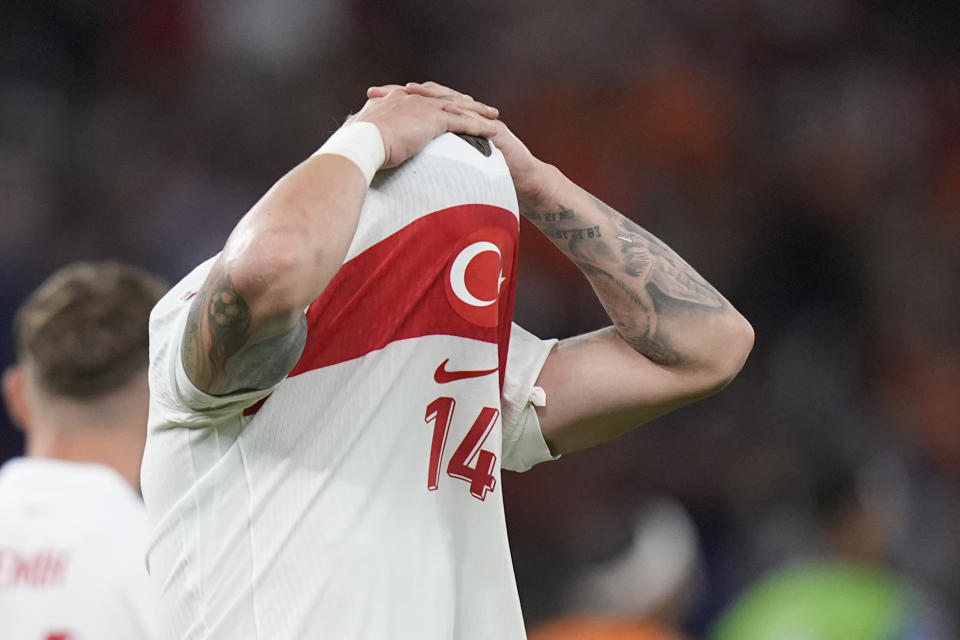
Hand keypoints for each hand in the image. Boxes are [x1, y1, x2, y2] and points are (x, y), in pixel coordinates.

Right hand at [357, 83, 499, 167]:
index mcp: (393, 100)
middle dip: (461, 100)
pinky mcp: (434, 120)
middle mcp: (411, 98)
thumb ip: (361, 137)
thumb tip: (354, 144)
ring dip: (478, 111)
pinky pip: (464, 122)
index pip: (419, 98)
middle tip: (476, 103)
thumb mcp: (357, 137)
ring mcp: (423, 107)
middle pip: (443, 97)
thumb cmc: (353, 145)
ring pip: (458, 107)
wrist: (360, 143)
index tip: (443, 102)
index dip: (434, 99)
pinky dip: (480, 126)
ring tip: (493, 115)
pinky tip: (493, 130)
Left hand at [376, 81, 559, 214]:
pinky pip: (473, 116)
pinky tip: (444, 109)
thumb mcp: (449, 169)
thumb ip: (427, 163)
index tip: (370, 100)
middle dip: (405, 93)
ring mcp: (477, 120)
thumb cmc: (485, 177)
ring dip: (430, 95)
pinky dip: (458, 111)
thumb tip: (397, 170)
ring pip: (451, 100)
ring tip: (409, 91)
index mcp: (446, 124)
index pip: (418, 107)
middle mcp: (461, 116)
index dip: (395, 102)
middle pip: (429, 97)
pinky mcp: (493, 129)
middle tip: (379, 92)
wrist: (521, 181)